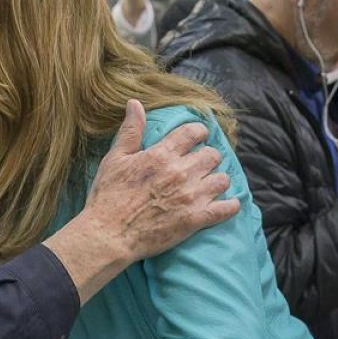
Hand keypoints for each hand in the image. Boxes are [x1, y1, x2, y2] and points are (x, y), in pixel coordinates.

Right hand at [44, 100, 237, 302]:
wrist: (108, 235)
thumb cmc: (107, 197)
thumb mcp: (115, 159)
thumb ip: (130, 131)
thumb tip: (135, 103)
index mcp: (162, 154)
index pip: (193, 132)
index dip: (199, 133)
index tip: (197, 138)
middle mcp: (181, 172)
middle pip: (212, 155)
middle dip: (207, 157)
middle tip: (200, 165)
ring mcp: (191, 196)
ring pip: (222, 179)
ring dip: (217, 180)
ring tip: (209, 184)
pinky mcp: (195, 219)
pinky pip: (226, 208)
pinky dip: (230, 205)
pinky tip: (228, 204)